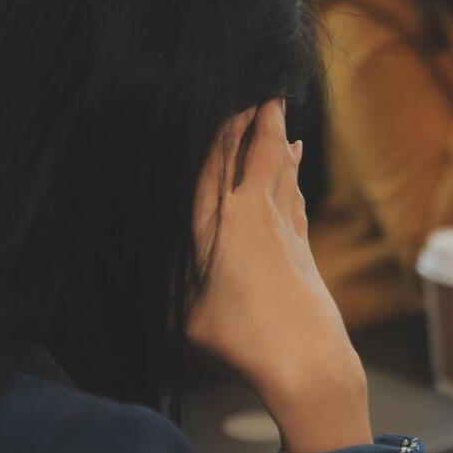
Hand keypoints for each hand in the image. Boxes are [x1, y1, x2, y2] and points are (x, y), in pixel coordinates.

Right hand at [190, 100, 371, 452]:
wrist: (307, 360)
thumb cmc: (241, 343)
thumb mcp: (187, 319)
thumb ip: (170, 290)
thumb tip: (144, 283)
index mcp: (216, 225)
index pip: (213, 164)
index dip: (219, 130)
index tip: (223, 102)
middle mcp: (252, 217)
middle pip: (257, 154)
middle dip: (259, 120)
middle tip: (263, 92)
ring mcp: (283, 230)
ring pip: (282, 172)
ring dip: (280, 143)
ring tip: (279, 119)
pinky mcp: (304, 249)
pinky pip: (295, 198)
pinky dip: (292, 176)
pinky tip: (294, 166)